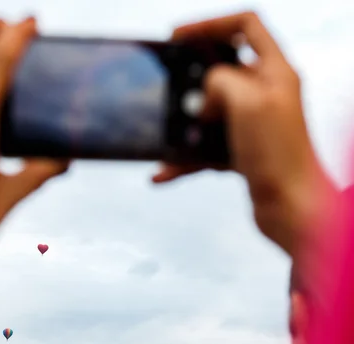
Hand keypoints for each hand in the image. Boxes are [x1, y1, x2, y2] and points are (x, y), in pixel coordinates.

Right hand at [153, 12, 335, 253]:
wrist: (290, 207)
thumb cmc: (279, 154)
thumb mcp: (248, 101)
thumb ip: (221, 81)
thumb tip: (204, 92)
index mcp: (274, 71)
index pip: (245, 26)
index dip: (210, 25)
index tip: (178, 38)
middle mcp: (265, 93)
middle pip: (221, 70)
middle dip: (190, 79)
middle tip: (168, 88)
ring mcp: (252, 123)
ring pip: (208, 111)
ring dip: (183, 122)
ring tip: (163, 132)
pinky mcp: (241, 150)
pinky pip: (204, 147)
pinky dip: (183, 157)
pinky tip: (163, 171)